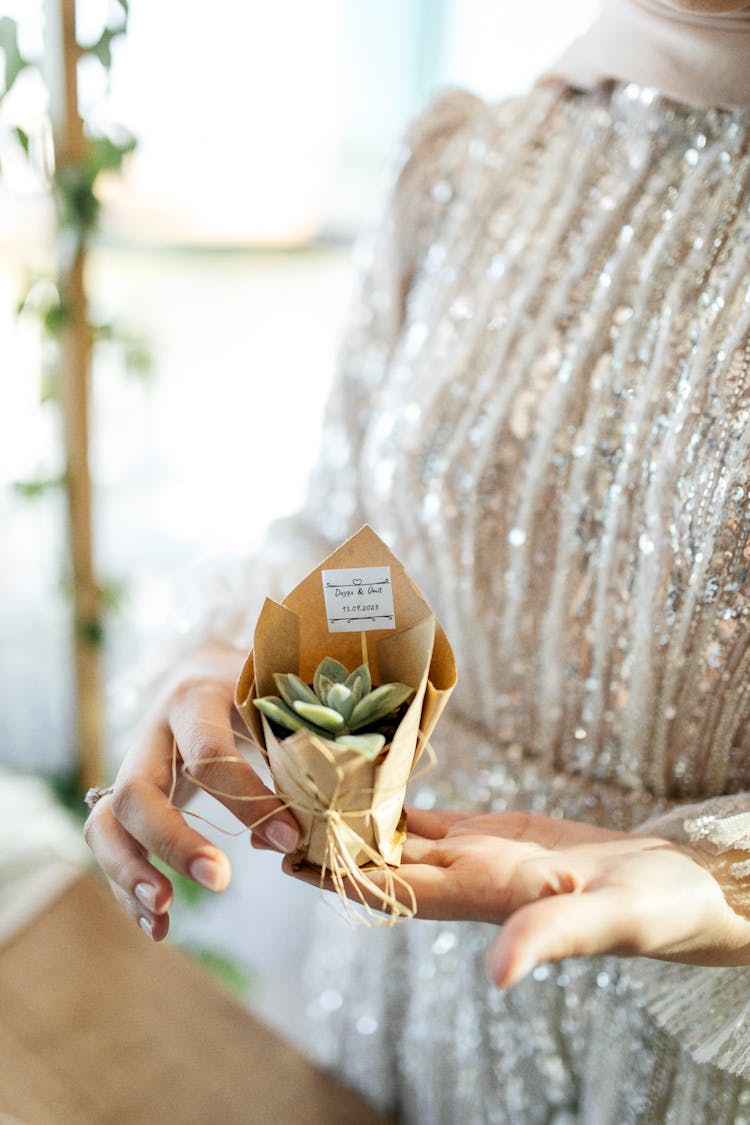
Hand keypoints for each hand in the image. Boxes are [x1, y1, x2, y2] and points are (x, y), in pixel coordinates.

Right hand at [84, 643, 300, 940]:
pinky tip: (158, 929)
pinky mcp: (122, 797)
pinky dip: (128, 890)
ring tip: (163, 915)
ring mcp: (129, 766)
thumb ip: (286, 756)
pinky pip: (110, 846)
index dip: (247, 799)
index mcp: (196, 700)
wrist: (201, 669)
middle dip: (173, 842)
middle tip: (220, 880)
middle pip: (136, 791)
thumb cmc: (250, 689)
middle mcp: (152, 733)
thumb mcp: (271, 702)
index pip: (208, 753)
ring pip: (105, 822)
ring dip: (129, 873)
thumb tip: (289, 840)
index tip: (288, 839)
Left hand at [288, 807, 749, 984]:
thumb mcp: (603, 921)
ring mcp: (477, 852)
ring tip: (302, 783)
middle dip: (326, 839)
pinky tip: (368, 775)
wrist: (676, 887)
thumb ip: (549, 940)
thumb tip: (496, 977)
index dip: (337, 875)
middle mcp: (465, 877)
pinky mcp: (495, 832)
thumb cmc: (649, 910)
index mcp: (481, 897)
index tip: (286, 852)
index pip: (391, 889)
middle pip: (378, 860)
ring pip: (398, 835)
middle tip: (271, 805)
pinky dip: (397, 796)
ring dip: (352, 815)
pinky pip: (432, 815)